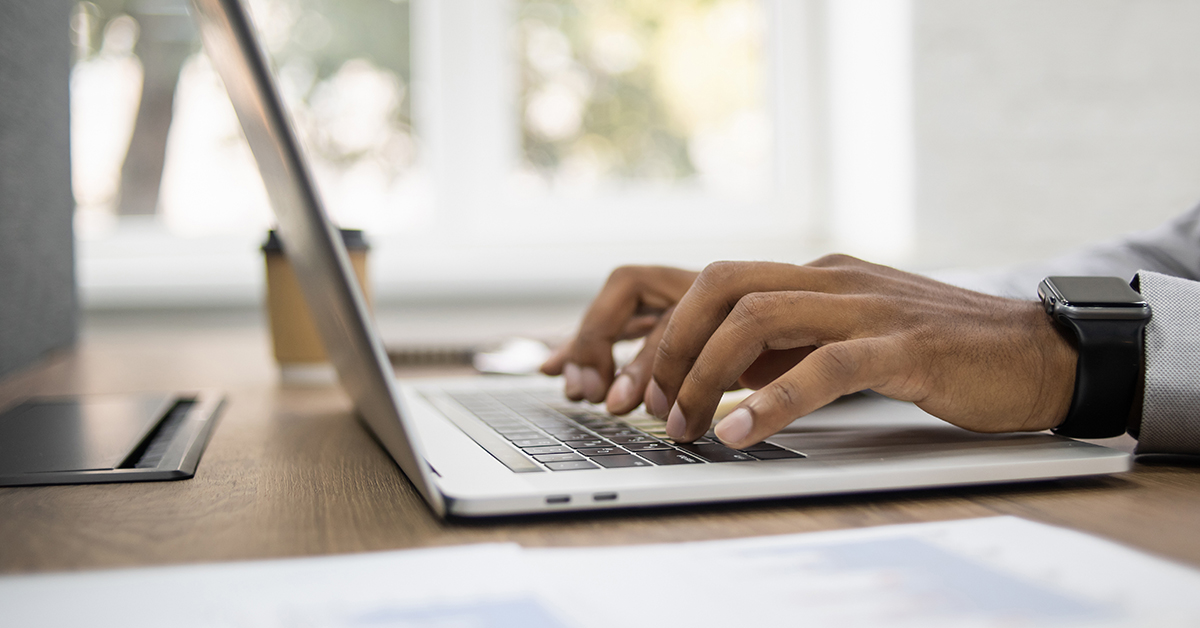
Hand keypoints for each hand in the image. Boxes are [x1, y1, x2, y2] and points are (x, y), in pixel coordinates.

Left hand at [546, 256, 1077, 449]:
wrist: (1039, 353)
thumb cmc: (941, 355)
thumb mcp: (851, 341)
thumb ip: (792, 348)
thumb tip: (724, 376)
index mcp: (818, 277)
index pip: (717, 287)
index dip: (666, 336)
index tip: (638, 389)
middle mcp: (834, 280)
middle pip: (721, 288)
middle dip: (670, 348)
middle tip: (652, 408)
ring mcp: (869, 308)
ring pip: (758, 319)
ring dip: (705, 376)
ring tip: (686, 428)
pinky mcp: (905, 348)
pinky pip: (824, 367)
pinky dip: (771, 400)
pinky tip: (740, 431)